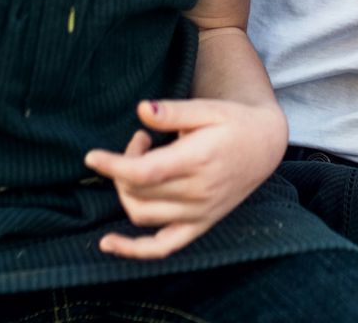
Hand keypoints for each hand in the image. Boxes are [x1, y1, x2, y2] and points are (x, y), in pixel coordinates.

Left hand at [85, 97, 286, 258]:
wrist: (266, 146)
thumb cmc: (234, 123)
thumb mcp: (207, 109)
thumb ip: (173, 112)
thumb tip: (141, 110)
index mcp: (199, 160)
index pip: (144, 172)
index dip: (113, 166)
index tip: (91, 157)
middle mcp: (198, 193)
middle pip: (138, 190)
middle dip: (123, 166)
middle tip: (140, 140)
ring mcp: (199, 214)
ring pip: (142, 215)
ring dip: (126, 191)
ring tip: (141, 165)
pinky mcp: (199, 226)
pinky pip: (161, 247)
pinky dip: (132, 250)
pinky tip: (108, 243)